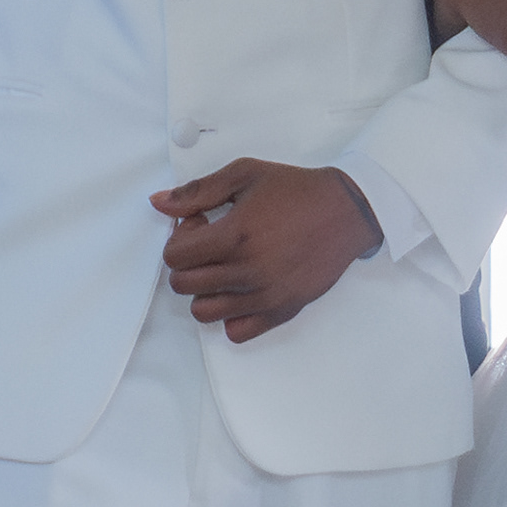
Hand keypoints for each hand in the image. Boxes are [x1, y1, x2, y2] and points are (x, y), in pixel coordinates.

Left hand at [152, 160, 382, 344]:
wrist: (346, 210)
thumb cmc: (296, 190)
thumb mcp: (244, 175)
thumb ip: (197, 191)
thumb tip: (159, 204)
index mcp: (234, 236)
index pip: (173, 257)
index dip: (181, 238)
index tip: (201, 224)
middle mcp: (247, 271)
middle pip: (183, 286)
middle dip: (188, 263)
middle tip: (212, 244)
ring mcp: (264, 296)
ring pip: (203, 312)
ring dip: (205, 291)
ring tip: (225, 268)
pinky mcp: (281, 311)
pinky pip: (236, 332)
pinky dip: (231, 315)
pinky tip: (242, 289)